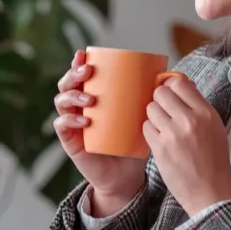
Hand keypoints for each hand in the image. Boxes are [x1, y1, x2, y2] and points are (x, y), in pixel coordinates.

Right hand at [53, 50, 147, 214]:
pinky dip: (70, 120)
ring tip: (90, 98)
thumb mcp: (141, 117)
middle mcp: (79, 107)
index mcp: (93, 97)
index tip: (84, 54)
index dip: (78, 62)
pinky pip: (62, 126)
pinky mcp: (71, 142)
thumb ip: (148, 99)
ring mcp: (73, 124)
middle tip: (88, 71)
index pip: (80, 75)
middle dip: (73, 74)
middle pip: (66, 84)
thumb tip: (169, 76)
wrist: (126, 175)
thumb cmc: (134, 143)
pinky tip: (84, 120)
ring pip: (61, 102)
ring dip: (73, 95)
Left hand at [143, 76, 230, 216]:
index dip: (171, 86)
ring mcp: (173, 134)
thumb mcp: (216, 128)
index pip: (180, 83)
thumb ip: (199, 107)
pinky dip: (150, 131)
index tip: (170, 93)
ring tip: (161, 127)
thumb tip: (182, 85)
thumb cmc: (214, 162)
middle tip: (163, 110)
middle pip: (161, 93)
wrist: (210, 193)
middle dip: (159, 99)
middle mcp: (190, 120)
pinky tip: (158, 139)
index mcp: (206, 113)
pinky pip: (146, 128)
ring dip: (153, 116)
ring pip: (150, 109)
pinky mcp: (160, 149)